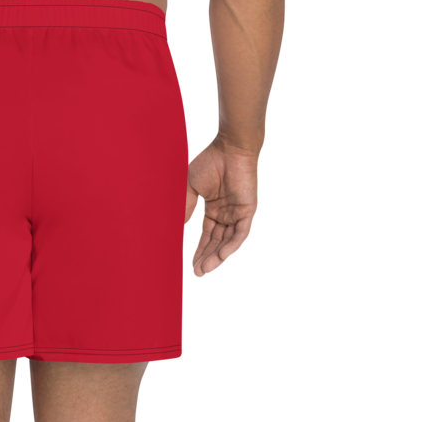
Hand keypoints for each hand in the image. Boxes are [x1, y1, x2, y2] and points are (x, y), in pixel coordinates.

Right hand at [184, 137, 258, 277]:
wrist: (230, 147)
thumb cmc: (210, 162)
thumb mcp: (190, 190)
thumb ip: (184, 209)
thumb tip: (173, 229)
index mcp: (215, 209)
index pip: (207, 236)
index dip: (199, 251)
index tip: (190, 265)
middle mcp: (227, 214)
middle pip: (216, 242)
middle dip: (207, 258)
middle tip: (197, 274)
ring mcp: (238, 213)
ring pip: (228, 242)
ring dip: (217, 257)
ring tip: (206, 270)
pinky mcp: (248, 210)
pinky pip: (241, 233)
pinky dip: (231, 246)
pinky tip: (221, 257)